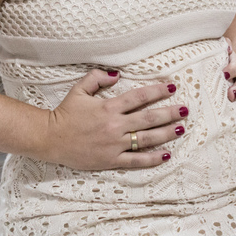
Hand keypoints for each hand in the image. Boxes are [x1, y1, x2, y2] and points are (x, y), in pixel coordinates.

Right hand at [41, 69, 186, 170]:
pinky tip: (166, 155)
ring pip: (146, 139)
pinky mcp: (111, 160)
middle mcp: (115, 125)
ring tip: (181, 128)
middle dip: (170, 113)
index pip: (139, 97)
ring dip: (166, 133)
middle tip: (185, 110)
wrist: (50, 138)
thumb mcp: (79, 89)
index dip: (157, 91)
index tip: (172, 86)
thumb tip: (117, 75)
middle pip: (149, 118)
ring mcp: (114, 144)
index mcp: (108, 107)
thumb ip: (97, 78)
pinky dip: (152, 158)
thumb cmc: (65, 113)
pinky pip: (136, 160)